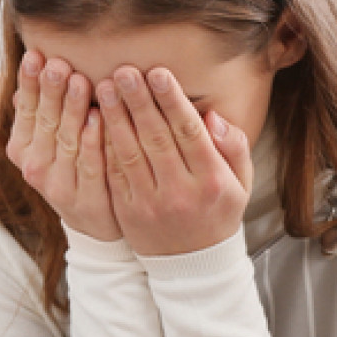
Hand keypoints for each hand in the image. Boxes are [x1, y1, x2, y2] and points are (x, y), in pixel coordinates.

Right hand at [8, 51, 120, 242]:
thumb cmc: (74, 166)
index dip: (30, 82)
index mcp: (22, 148)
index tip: (36, 54)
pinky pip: (90, 166)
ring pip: (66, 141)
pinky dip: (93, 141)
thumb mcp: (50, 140)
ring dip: (72, 109)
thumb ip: (42, 107)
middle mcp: (35, 167)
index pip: (25, 109)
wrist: (96, 221)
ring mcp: (59, 186)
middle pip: (44, 122)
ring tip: (79, 80)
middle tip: (58, 62)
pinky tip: (98, 118)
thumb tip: (34, 63)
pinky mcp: (87, 201)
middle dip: (50, 90)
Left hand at [98, 64, 253, 256]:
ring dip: (115, 117)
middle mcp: (180, 191)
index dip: (173, 101)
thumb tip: (213, 117)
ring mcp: (150, 202)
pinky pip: (113, 171)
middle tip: (124, 71)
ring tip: (104, 87)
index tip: (159, 73)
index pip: (190, 133)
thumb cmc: (218, 212)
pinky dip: (104, 144)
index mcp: (212, 181)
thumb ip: (234, 147)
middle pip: (157, 138)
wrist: (192, 265)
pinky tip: (96, 119)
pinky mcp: (126, 210)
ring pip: (130, 152)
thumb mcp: (241, 183)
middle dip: (139, 101)